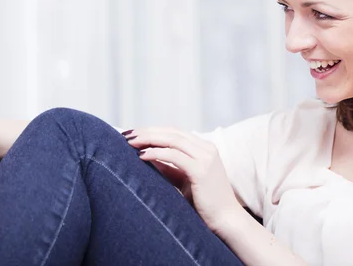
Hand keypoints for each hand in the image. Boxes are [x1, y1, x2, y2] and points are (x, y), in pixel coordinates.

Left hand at [124, 127, 240, 233]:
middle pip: (172, 132)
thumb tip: (144, 156)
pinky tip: (141, 156)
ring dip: (149, 139)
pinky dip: (156, 153)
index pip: (175, 132)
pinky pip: (174, 156)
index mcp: (205, 148)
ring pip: (172, 140)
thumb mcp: (183, 180)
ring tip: (130, 142)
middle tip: (126, 134)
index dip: (153, 130)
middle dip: (147, 131)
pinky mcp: (201, 170)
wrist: (226, 221)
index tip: (133, 134)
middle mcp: (207, 149)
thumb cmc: (204, 203)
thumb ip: (168, 167)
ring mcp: (206, 158)